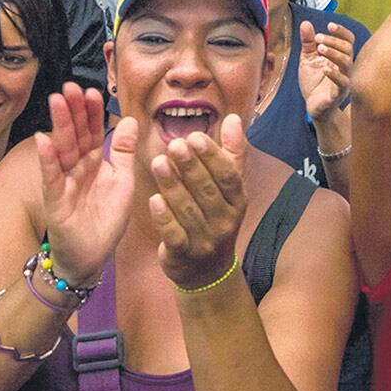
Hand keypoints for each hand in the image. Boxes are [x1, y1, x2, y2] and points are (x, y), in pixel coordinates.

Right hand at [34, 86, 138, 287]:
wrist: (93, 255)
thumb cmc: (107, 217)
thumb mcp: (123, 179)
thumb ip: (125, 151)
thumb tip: (130, 120)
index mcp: (96, 162)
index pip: (94, 131)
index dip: (92, 113)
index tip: (93, 92)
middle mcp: (78, 168)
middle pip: (76, 135)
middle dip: (74, 111)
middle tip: (71, 87)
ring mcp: (65, 182)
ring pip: (62, 150)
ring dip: (60, 125)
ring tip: (57, 101)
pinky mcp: (56, 200)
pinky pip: (52, 177)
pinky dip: (48, 159)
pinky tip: (44, 140)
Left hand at [147, 115, 249, 289]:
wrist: (207, 271)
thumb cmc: (215, 218)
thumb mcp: (228, 189)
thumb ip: (230, 153)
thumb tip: (232, 119)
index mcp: (237, 201)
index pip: (228, 175)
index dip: (212, 156)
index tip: (194, 137)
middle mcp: (225, 220)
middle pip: (208, 190)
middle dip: (190, 166)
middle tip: (173, 144)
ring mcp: (205, 239)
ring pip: (189, 210)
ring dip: (173, 186)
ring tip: (158, 163)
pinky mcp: (184, 254)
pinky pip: (174, 235)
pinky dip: (164, 217)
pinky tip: (153, 199)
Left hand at [298, 19, 355, 121]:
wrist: (314, 107)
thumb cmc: (314, 83)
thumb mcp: (308, 60)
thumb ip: (308, 43)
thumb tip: (305, 23)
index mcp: (340, 57)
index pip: (348, 40)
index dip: (341, 32)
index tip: (329, 25)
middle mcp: (345, 67)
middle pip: (348, 48)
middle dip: (333, 41)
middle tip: (317, 38)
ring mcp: (344, 79)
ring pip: (347, 63)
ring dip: (334, 53)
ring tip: (320, 48)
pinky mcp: (339, 93)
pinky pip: (342, 82)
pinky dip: (334, 74)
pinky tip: (324, 68)